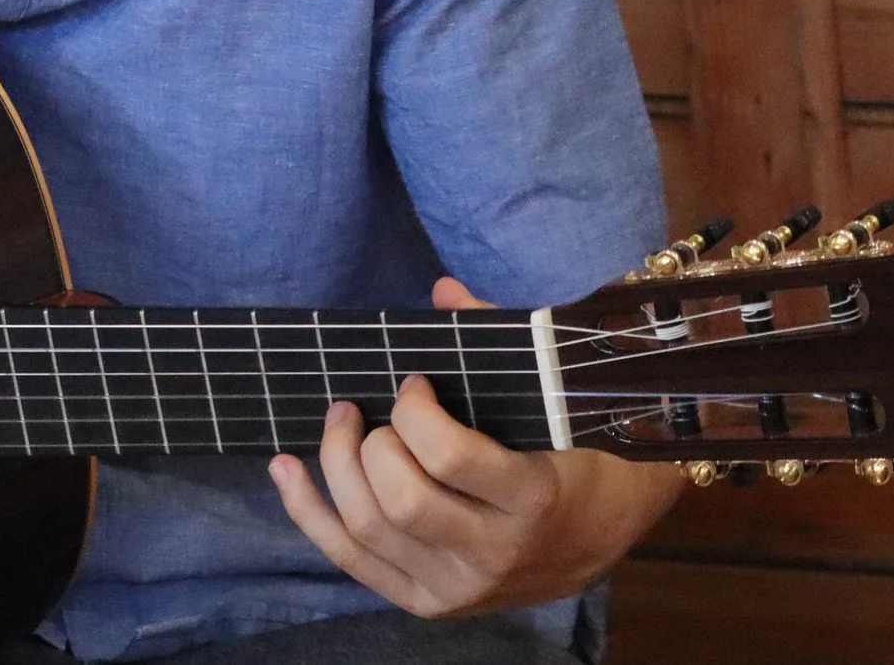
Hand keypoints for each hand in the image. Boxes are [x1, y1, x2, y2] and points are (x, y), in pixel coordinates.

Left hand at [267, 276, 682, 615]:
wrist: (609, 532)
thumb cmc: (578, 452)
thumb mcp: (556, 400)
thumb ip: (499, 341)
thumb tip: (441, 290)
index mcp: (531, 499)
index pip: (447, 456)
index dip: (414, 410)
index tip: (414, 384)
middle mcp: (494, 554)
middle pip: (399, 499)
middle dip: (370, 442)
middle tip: (370, 409)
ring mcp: (458, 587)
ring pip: (368, 529)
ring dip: (335, 464)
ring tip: (339, 422)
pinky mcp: (428, 604)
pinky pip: (351, 561)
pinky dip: (308, 512)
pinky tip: (284, 469)